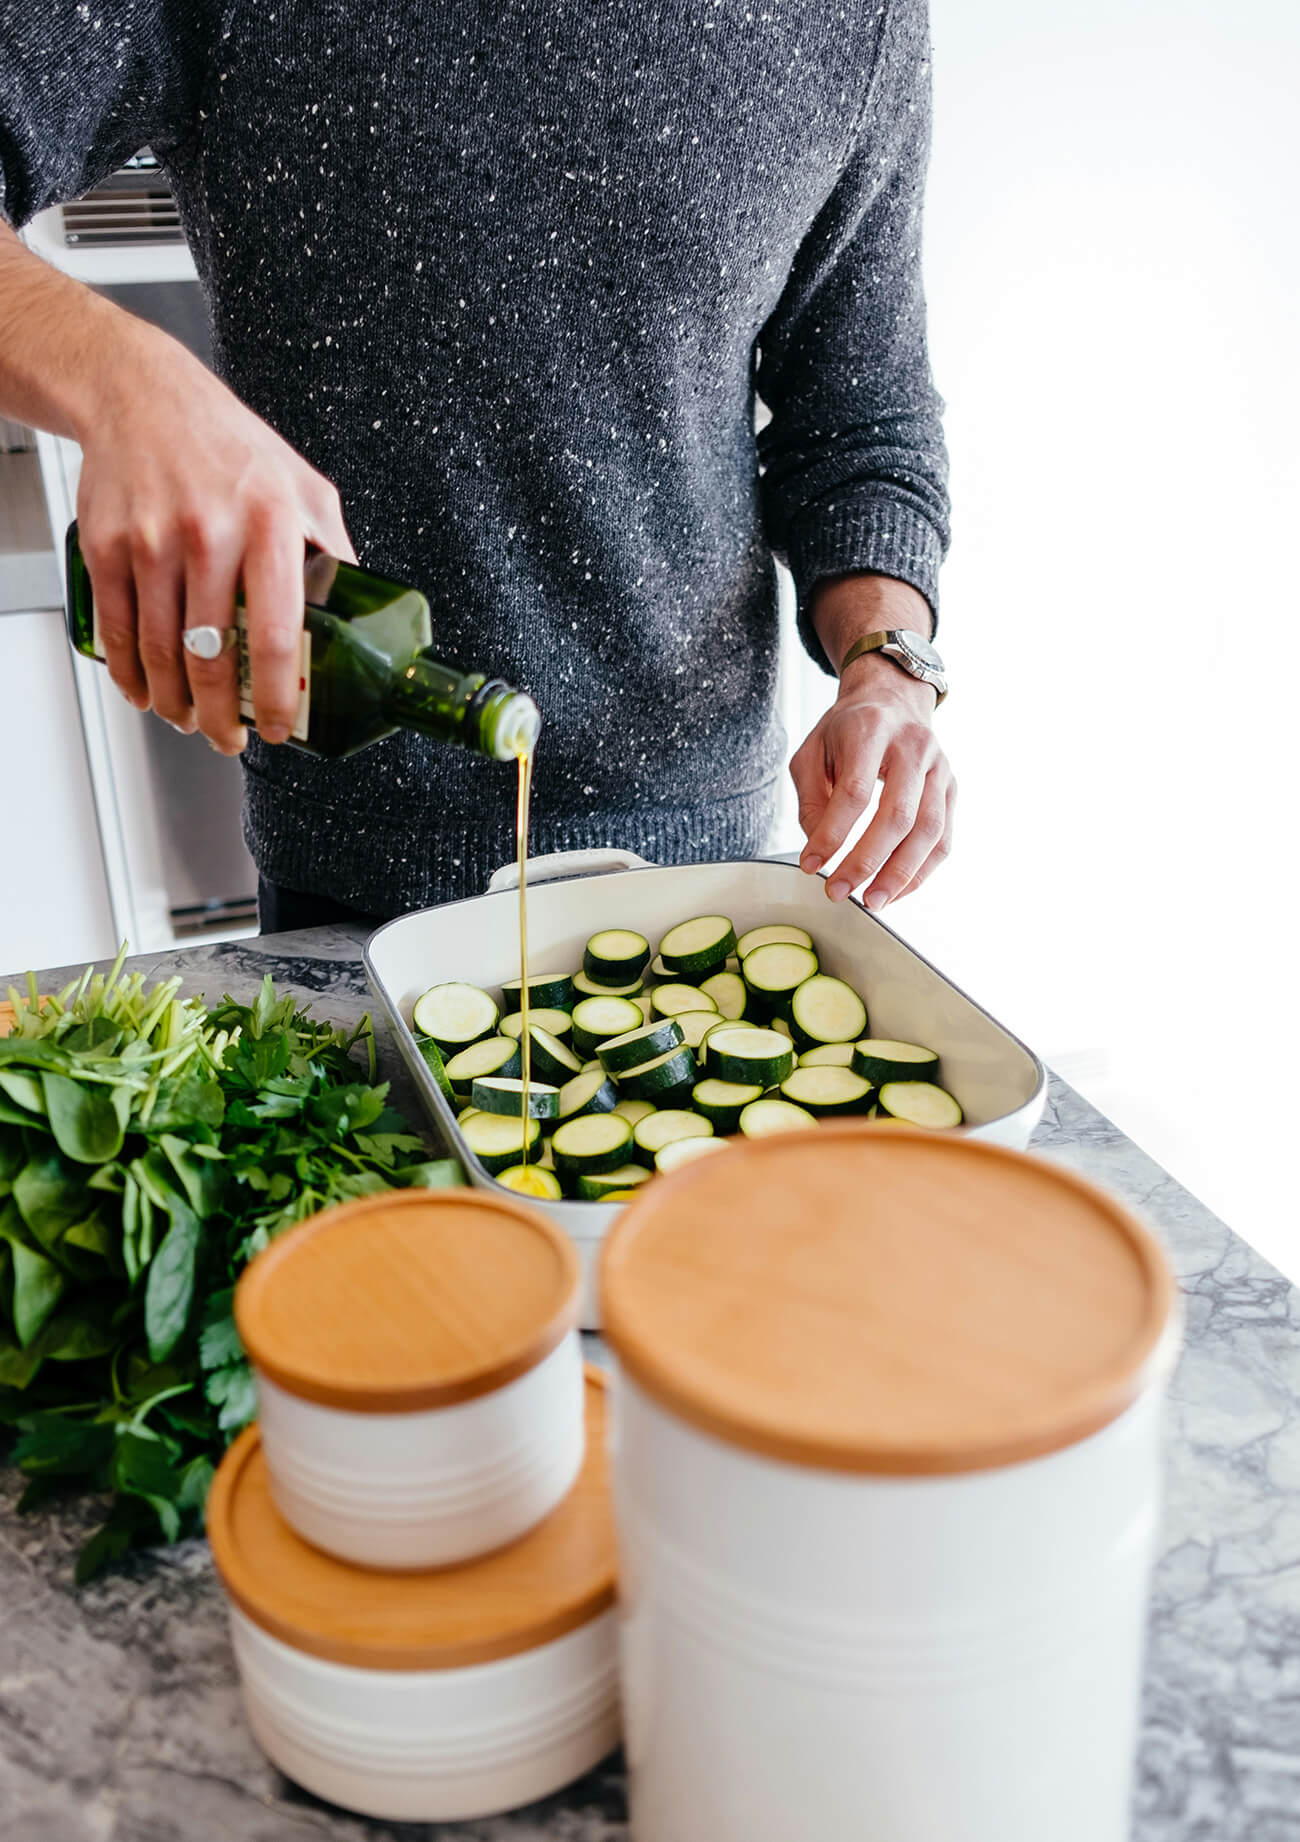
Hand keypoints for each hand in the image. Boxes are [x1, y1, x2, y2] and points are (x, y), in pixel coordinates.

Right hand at [74, 320, 354, 752]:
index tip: (282, 728)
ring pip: (161, 653)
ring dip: (174, 703)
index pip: (277, 632)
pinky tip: (144, 689)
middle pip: (212, 657)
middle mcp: (210, 532)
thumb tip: (361, 616)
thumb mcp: (305, 487)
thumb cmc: (230, 446)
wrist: (142, 395)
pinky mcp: (106, 544)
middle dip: (221, 717)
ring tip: (190, 720)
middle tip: (230, 739)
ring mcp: (153, 540)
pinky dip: (129, 673)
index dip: (278, 696)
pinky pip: (118, 628)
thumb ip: (334, 551)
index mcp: (271, 522)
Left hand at [791, 653, 955, 908]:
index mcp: (872, 730)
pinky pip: (943, 838)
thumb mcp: (812, 752)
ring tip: (872, 901)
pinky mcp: (952, 788)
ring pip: (928, 830)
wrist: (893, 700)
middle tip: (839, 892)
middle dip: (866, 861)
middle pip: (897, 814)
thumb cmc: (847, 731)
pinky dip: (921, 871)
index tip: (810, 864)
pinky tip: (896, 890)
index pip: (855, 791)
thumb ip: (811, 799)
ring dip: (900, 873)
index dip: (832, 834)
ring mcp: (939, 768)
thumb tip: (819, 849)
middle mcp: (913, 746)